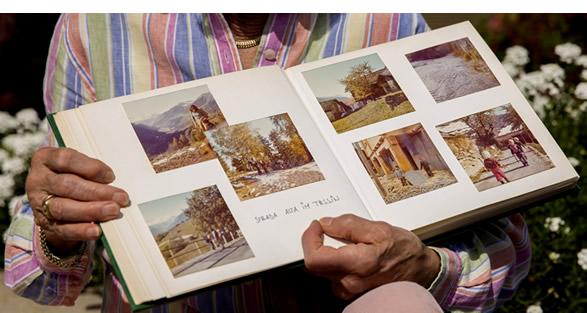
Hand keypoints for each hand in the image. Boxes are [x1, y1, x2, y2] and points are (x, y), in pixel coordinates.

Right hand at [26, 147, 129, 254]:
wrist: (53, 197)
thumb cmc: (73, 174)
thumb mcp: (77, 166)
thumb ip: (91, 170)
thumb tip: (114, 182)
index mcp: (45, 158)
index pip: (65, 159)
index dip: (90, 167)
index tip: (111, 176)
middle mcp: (38, 180)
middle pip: (67, 185)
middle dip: (97, 192)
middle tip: (121, 198)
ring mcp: (38, 203)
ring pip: (63, 208)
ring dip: (92, 211)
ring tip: (113, 211)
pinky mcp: (43, 223)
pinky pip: (62, 228)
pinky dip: (81, 230)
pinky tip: (96, 230)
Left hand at [302, 214, 439, 299]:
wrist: (423, 272)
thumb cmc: (405, 251)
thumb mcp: (380, 229)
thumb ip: (349, 225)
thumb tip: (326, 223)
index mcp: (357, 265)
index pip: (314, 259)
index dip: (309, 239)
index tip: (316, 226)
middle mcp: (350, 282)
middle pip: (316, 264)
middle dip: (319, 243)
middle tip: (330, 229)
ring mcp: (351, 291)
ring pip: (325, 269)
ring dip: (328, 252)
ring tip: (348, 242)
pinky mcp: (353, 293)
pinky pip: (334, 276)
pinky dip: (337, 261)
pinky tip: (351, 253)